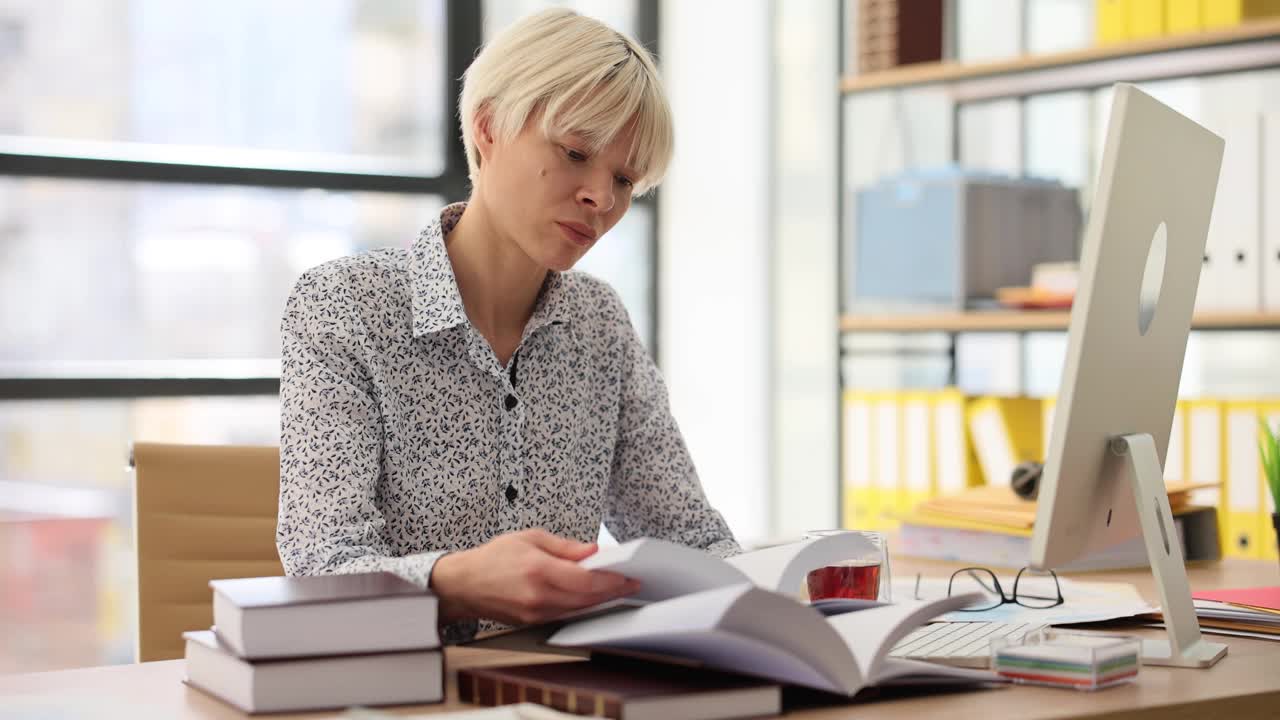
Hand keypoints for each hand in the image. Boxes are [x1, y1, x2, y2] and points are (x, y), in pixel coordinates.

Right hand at [429, 529, 640, 625]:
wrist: (464, 584)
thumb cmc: (492, 558)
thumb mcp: (530, 538)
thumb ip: (565, 547)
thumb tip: (592, 551)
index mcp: (538, 570)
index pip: (585, 581)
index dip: (611, 580)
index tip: (627, 575)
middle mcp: (538, 596)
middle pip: (587, 599)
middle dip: (612, 591)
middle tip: (629, 583)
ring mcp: (535, 613)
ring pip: (578, 610)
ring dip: (600, 601)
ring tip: (615, 589)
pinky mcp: (533, 622)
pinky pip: (565, 615)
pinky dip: (581, 606)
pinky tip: (590, 597)